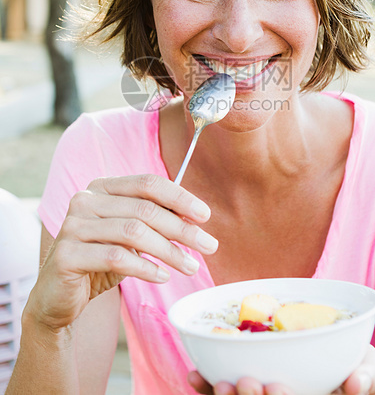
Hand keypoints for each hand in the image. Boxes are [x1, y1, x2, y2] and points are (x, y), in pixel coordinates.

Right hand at [27, 174, 217, 331]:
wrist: (58, 297)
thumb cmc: (101, 262)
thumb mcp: (130, 238)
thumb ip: (155, 222)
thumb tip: (195, 218)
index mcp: (102, 188)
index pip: (147, 183)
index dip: (179, 197)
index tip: (205, 215)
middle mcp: (85, 201)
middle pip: (144, 209)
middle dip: (181, 228)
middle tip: (208, 246)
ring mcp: (72, 226)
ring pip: (133, 232)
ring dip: (169, 251)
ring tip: (190, 266)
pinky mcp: (66, 255)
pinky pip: (115, 257)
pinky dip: (145, 267)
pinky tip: (162, 276)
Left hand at [187, 344, 374, 394]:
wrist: (337, 350)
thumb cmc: (355, 365)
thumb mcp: (370, 370)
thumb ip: (367, 377)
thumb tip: (356, 384)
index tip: (277, 387)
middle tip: (247, 382)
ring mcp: (261, 392)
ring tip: (219, 384)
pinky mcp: (242, 381)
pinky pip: (218, 390)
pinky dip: (204, 386)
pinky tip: (193, 376)